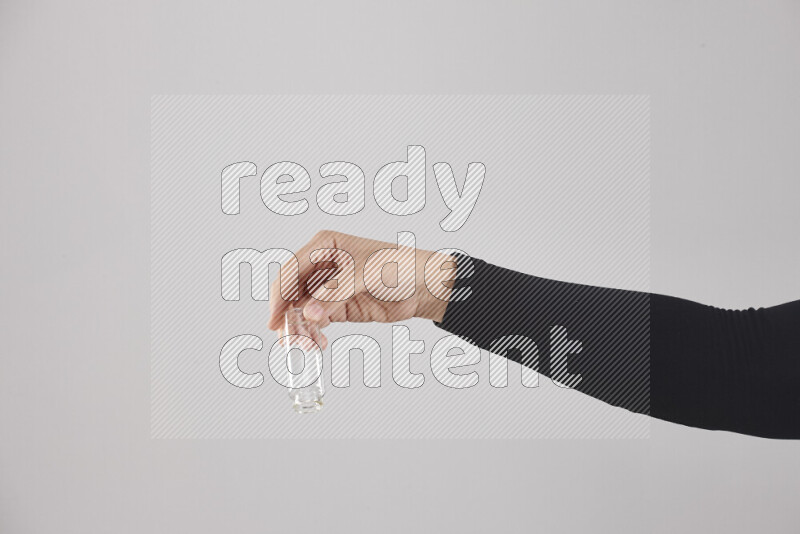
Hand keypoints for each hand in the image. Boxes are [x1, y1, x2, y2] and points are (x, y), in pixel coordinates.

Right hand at [267, 230, 455, 347]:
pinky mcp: (336, 308)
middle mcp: (320, 266)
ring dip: (299, 329)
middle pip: (291, 293)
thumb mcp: (366, 274)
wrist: (424, 286)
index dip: (279, 295)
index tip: (275, 319)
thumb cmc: (399, 266)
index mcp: (323, 247)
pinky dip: (313, 334)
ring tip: (306, 346)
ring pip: (300, 310)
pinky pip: (316, 322)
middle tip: (289, 339)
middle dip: (287, 316)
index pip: (291, 270)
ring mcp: (327, 289)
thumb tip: (310, 313)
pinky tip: (318, 343)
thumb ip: (336, 294)